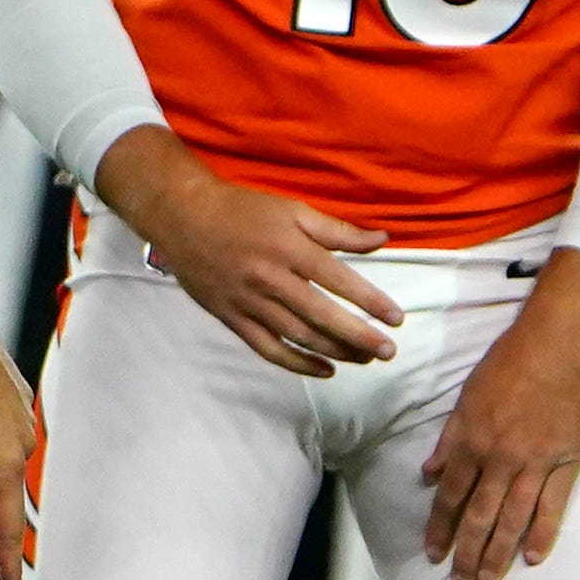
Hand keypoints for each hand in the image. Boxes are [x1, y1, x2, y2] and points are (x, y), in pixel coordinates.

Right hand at [97, 130, 399, 373]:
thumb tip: (382, 241)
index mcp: (288, 247)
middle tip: (387, 351)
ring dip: (334, 351)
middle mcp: (270, 278)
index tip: (396, 318)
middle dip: (358, 337)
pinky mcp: (232, 318)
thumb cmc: (242, 210)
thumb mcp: (292, 209)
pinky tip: (324, 370)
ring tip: (363, 359)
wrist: (183, 217)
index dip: (370, 301)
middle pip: (321, 315)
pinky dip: (297, 363)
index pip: (338, 280)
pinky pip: (268, 348)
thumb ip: (338, 230)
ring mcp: (248, 302)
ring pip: (297, 336)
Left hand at [420, 256, 579, 579]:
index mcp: (471, 440)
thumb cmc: (510, 363)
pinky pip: (553, 505)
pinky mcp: (567, 460)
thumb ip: (450, 439)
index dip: (440, 527)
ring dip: (498, 553)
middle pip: (479, 516)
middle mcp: (499, 457)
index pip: (450, 496)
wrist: (558, 342)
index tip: (433, 554)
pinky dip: (542, 533)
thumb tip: (430, 474)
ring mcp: (534, 462)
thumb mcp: (467, 396)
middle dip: (466, 552)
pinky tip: (533, 558)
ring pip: (512, 518)